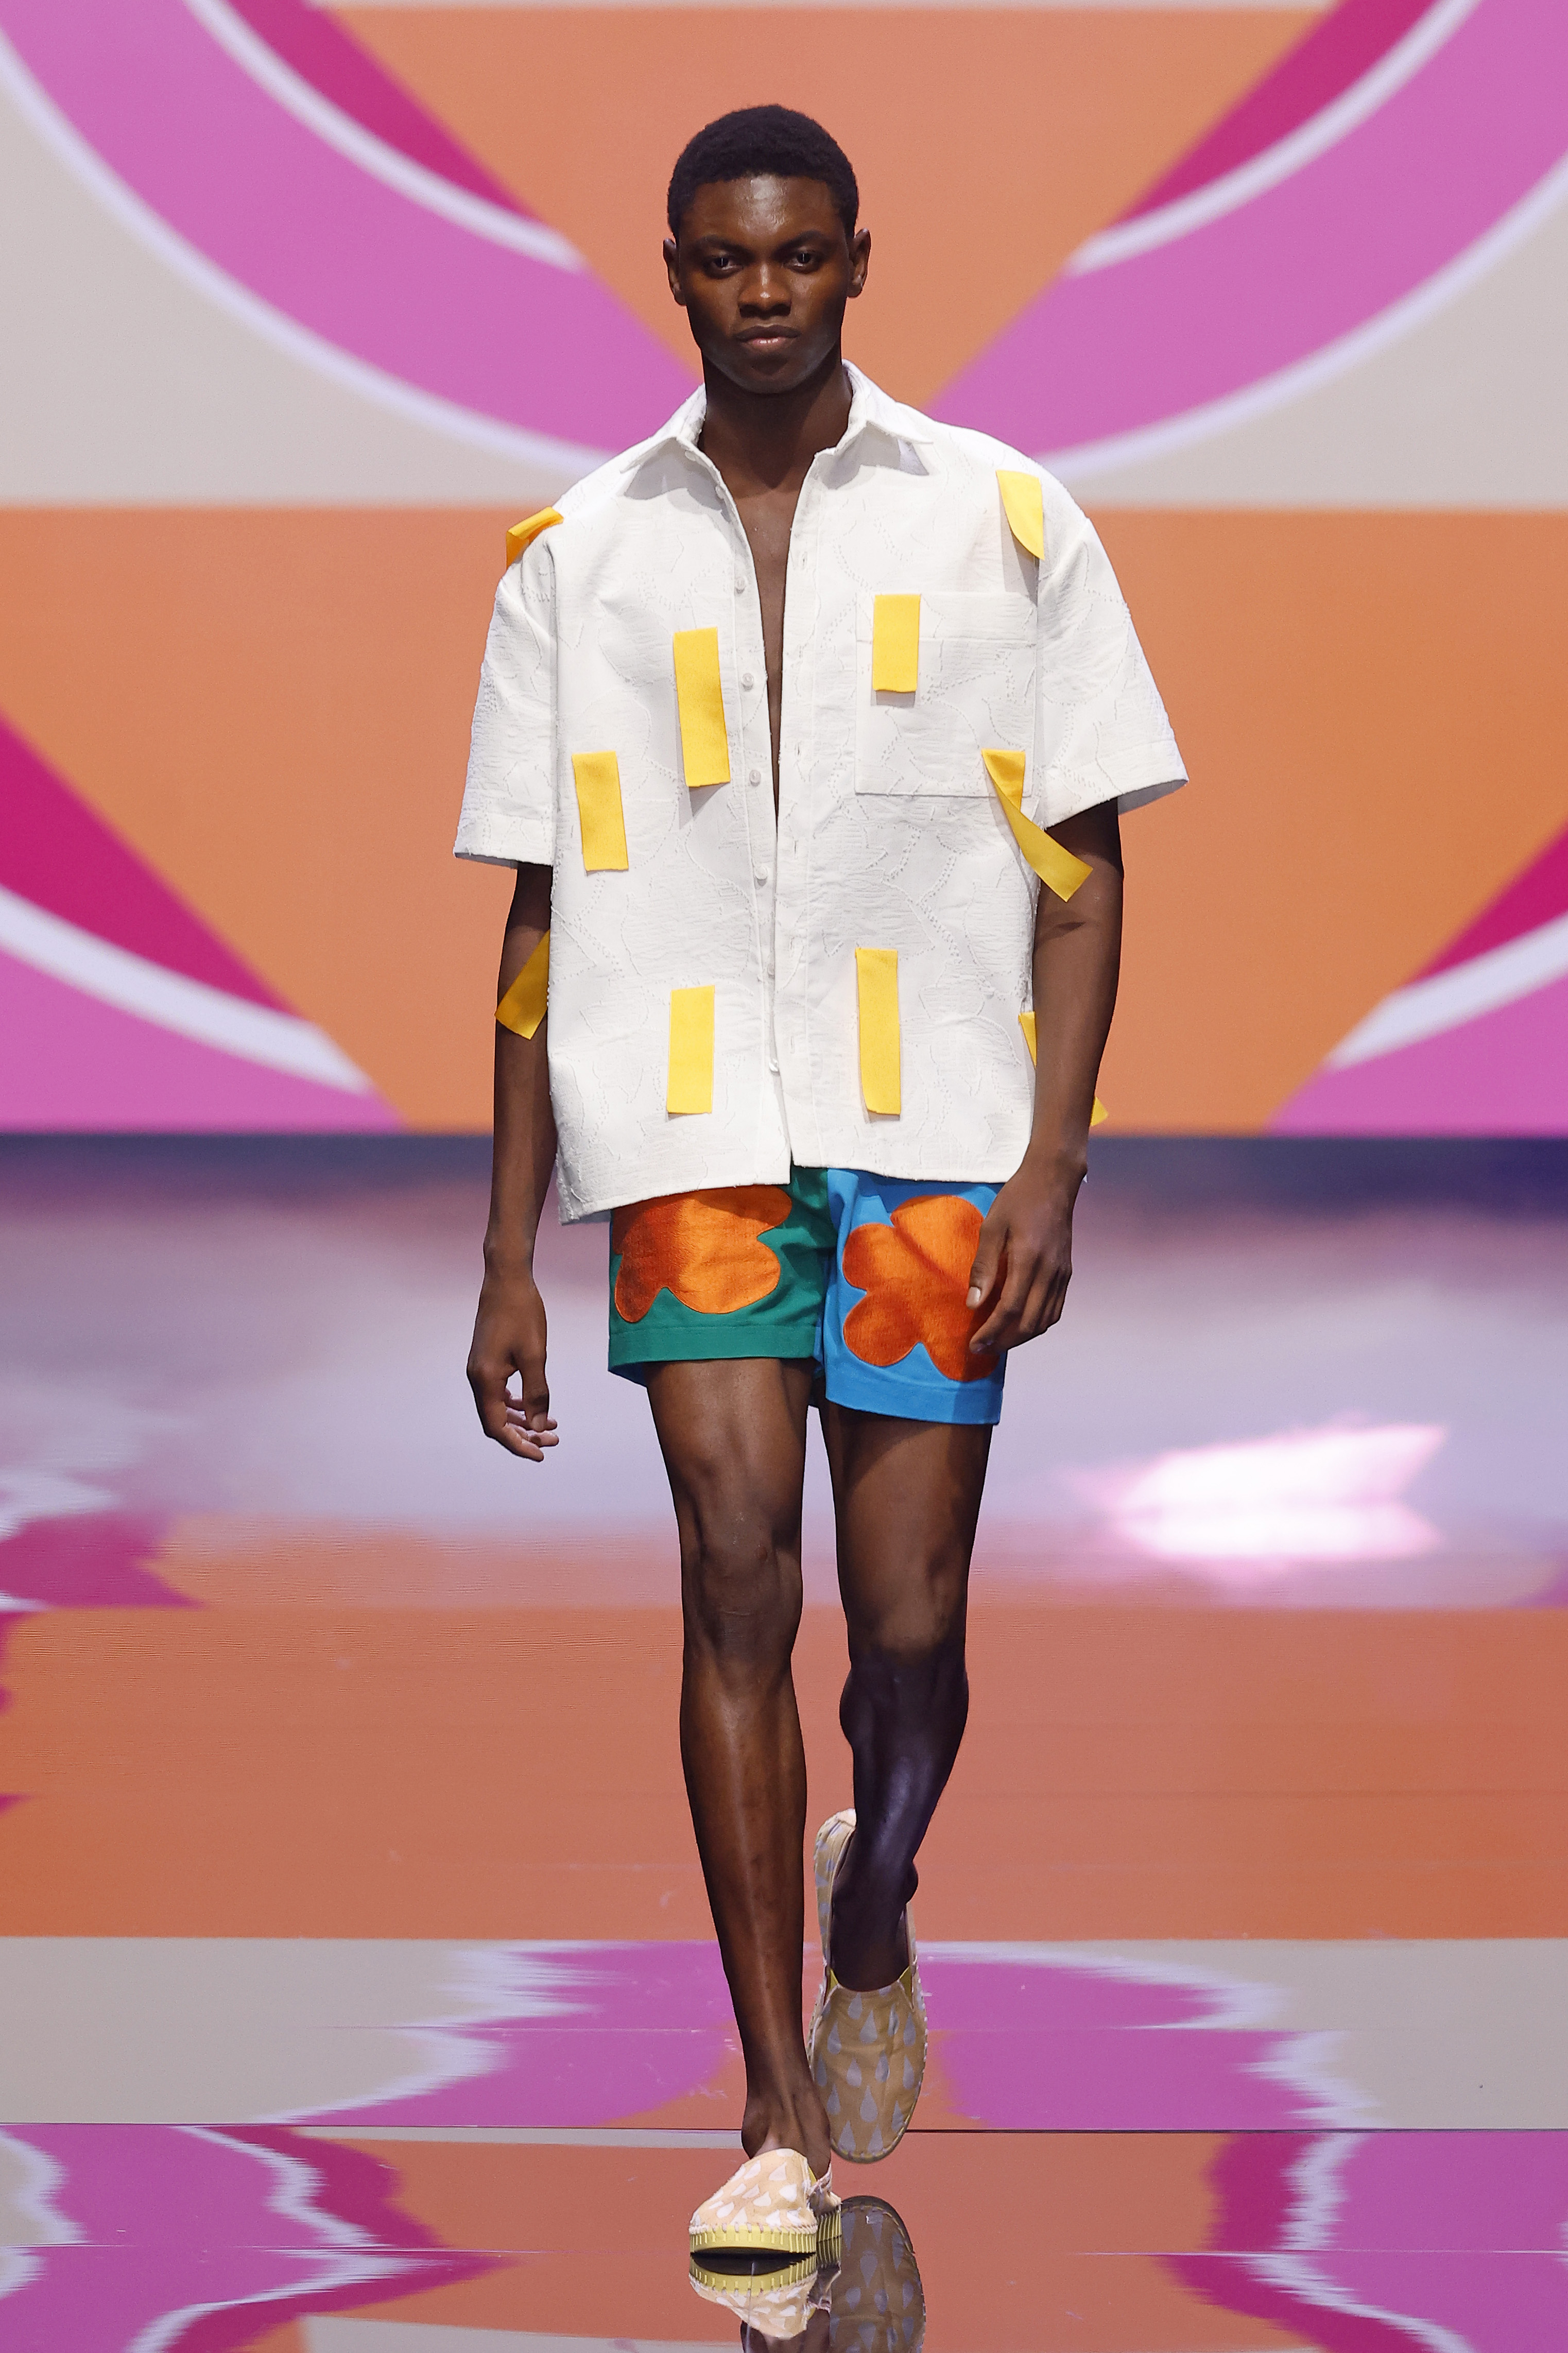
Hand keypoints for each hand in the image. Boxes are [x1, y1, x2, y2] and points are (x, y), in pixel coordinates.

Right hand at [466, 1263, 558, 1460]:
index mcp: (485, 1379)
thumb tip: (540, 1427)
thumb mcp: (536, 1355)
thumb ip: (537, 1393)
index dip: (518, 1445)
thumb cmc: (522, 1313)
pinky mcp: (486, 1361)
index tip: (541, 1454)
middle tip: (554, 1439)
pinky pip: (498, 1392)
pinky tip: (533, 1404)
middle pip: (496, 1421)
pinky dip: (516, 1403)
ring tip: (551, 1425)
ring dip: (522, 1420)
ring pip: (497, 1408)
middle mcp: (476, 1377)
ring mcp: (479, 1369)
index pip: (496, 1427)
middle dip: (524, 1435)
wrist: (506, 1280)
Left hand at [964, 1161, 1080, 1354]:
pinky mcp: (1067, 1273)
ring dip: (1021, 1337)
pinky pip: (1055, 1309)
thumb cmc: (1018, 1200)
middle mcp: (1050, 1271)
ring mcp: (1062, 1274)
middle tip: (983, 1349)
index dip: (991, 1332)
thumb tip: (974, 1303)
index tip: (974, 1345)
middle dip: (1004, 1341)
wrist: (1053, 1181)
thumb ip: (983, 1267)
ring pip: (1045, 1321)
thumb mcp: (992, 1227)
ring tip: (998, 1341)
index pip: (1010, 1309)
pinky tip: (1020, 1325)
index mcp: (1029, 1259)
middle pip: (1029, 1323)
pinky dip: (1037, 1324)